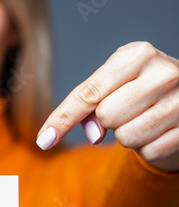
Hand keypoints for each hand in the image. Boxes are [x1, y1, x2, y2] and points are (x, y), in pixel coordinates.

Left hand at [36, 42, 178, 172]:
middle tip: (127, 109)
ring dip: (127, 136)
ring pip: (125, 137)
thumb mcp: (113, 84)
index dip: (62, 119)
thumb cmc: (138, 88)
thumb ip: (91, 104)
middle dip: (107, 120)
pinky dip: (147, 147)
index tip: (43, 140)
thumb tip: (94, 135)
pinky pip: (148, 152)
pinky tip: (159, 130)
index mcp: (138, 54)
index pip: (88, 93)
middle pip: (105, 117)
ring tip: (143, 118)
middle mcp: (163, 72)